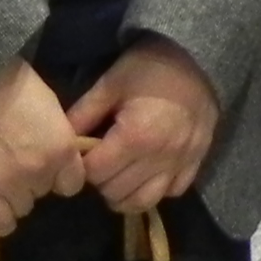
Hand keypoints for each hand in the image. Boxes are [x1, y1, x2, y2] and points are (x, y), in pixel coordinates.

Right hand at [0, 59, 83, 235]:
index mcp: (62, 148)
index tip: (49, 169)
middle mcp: (41, 172)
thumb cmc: (12, 86)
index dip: (60, 177)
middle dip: (33, 181)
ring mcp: (11, 185)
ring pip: (22, 208)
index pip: (72, 184)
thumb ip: (58, 137)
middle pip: (43, 193)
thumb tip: (59, 155)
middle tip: (16, 162)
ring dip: (13, 195)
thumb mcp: (49, 106)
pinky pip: (0, 224)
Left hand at [69, 36, 221, 215]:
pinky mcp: (196, 163)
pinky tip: (147, 172)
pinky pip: (171, 192)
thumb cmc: (150, 67)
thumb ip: (84, 114)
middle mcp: (159, 158)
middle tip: (100, 161)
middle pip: (116, 192)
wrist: (198, 58)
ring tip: (119, 175)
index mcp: (135, 136)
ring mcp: (180, 164)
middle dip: (101, 180)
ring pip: (143, 202)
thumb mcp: (111, 83)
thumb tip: (61, 139)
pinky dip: (155, 189)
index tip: (84, 153)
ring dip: (125, 194)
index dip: (83, 165)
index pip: (95, 172)